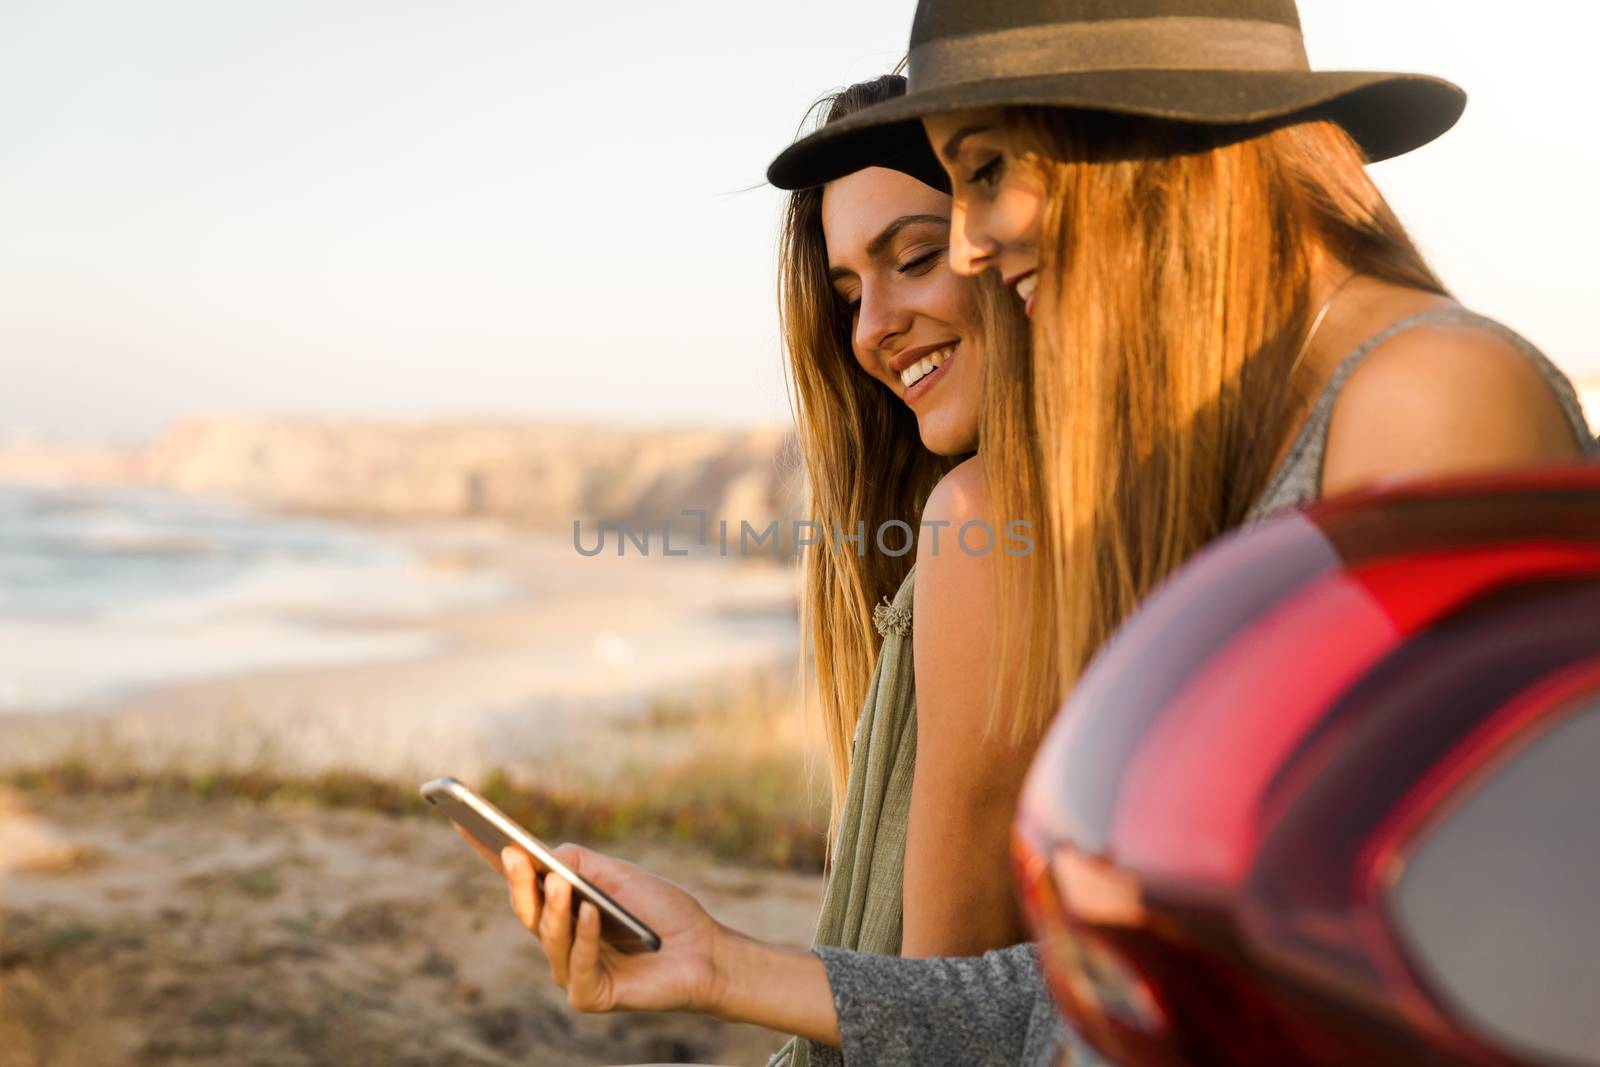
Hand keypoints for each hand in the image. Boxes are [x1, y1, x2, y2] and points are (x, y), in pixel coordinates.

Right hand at [500, 843, 725, 1015]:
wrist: (706, 951)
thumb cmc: (661, 911)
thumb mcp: (619, 876)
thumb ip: (581, 864)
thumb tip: (540, 852)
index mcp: (562, 910)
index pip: (522, 883)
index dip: (496, 858)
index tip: (469, 824)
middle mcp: (559, 941)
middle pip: (529, 911)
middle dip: (518, 881)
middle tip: (512, 853)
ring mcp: (571, 971)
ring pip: (550, 937)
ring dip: (554, 908)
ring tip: (557, 881)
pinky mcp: (588, 996)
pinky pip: (579, 964)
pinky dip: (585, 937)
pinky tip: (591, 912)